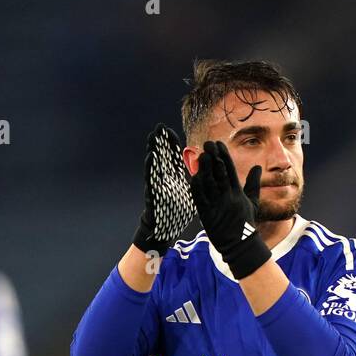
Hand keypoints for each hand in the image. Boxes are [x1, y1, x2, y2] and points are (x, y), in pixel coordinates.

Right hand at [131, 124, 196, 258]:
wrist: (164, 229)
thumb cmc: (176, 212)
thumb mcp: (189, 194)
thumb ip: (195, 183)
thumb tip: (205, 175)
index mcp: (173, 178)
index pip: (171, 157)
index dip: (171, 144)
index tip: (171, 131)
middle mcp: (163, 179)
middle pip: (162, 157)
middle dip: (161, 142)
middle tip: (159, 126)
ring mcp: (156, 185)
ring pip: (155, 164)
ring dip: (153, 150)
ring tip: (153, 136)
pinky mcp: (153, 193)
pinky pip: (151, 178)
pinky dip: (151, 167)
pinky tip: (151, 156)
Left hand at [190, 140, 270, 279]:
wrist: (240, 246)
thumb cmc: (245, 223)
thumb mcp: (252, 202)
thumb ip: (253, 183)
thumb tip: (257, 167)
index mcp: (238, 193)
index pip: (230, 170)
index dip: (224, 156)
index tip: (218, 144)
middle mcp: (228, 198)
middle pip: (219, 173)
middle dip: (214, 157)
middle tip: (208, 144)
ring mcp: (217, 206)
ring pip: (209, 183)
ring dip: (205, 168)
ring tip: (201, 155)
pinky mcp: (207, 215)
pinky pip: (200, 198)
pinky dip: (197, 186)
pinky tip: (194, 175)